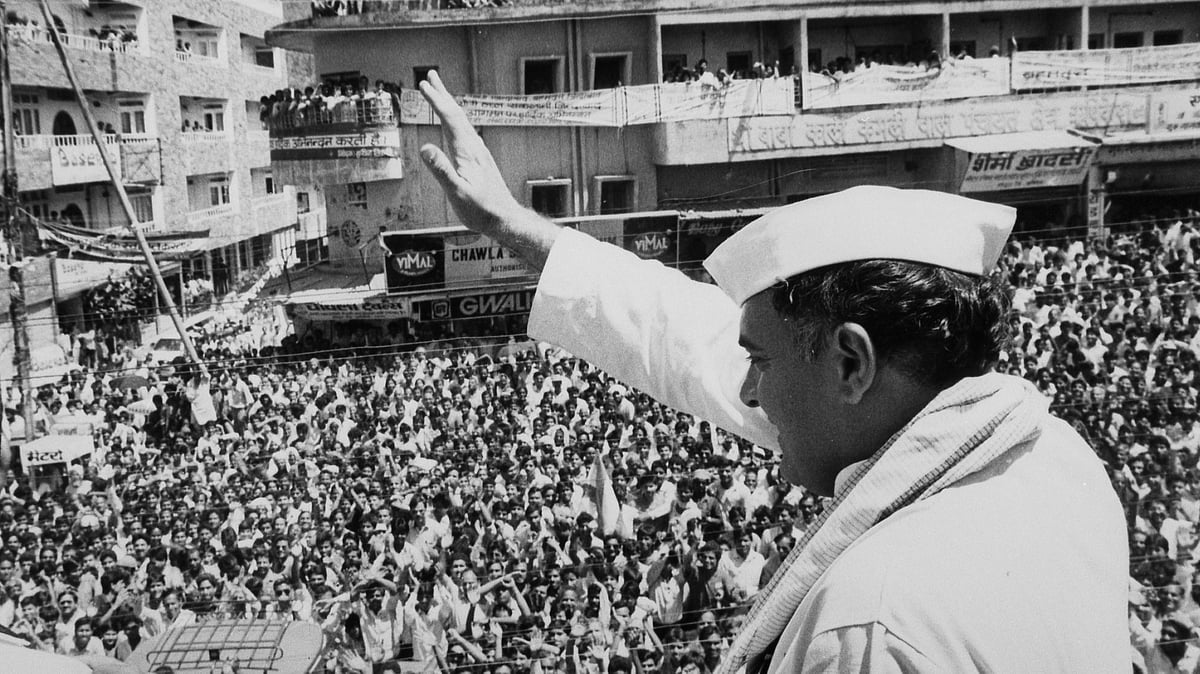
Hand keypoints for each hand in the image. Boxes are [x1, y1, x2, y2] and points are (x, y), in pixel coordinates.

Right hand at [418, 71, 521, 235]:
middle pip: (457, 114)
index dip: (436, 100)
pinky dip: (455, 120)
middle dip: (442, 94)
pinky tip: (454, 123)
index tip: (424, 85)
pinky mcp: (480, 159)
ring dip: (449, 104)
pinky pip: (464, 131)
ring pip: (461, 121)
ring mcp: (478, 152)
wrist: (504, 219)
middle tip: (430, 77)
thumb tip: (425, 148)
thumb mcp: (457, 192)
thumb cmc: (482, 210)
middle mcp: (474, 147)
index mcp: (467, 151)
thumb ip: (441, 170)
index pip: (450, 118)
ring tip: (439, 93)